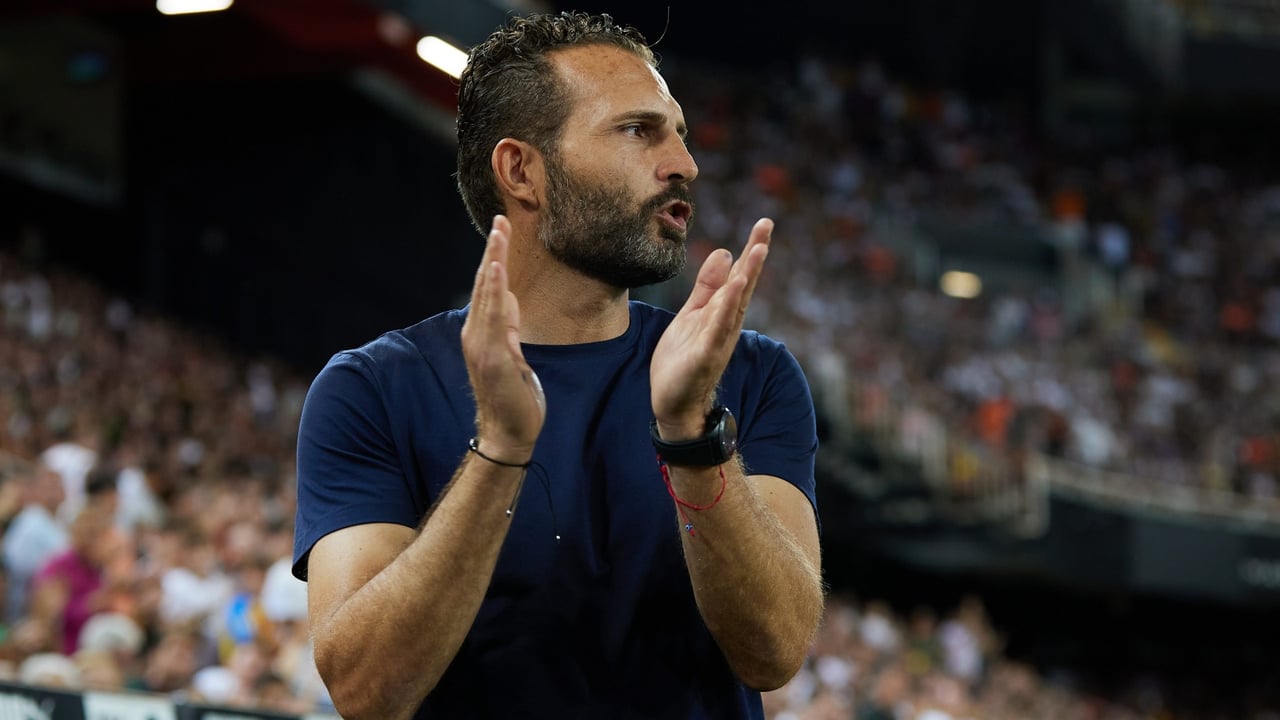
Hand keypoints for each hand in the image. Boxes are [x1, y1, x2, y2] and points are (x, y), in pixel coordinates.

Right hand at [461, 216, 545, 462]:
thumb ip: (508, 325)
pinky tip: (497, 271)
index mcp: (482, 332)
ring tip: (499, 235)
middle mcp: (476, 334)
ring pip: (487, 295)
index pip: (488, 287)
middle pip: (484, 284)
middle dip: (493, 251)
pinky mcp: (493, 357)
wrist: (508, 432)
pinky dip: (494, 292)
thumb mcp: (514, 352)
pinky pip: (493, 318)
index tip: (502, 229)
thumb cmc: (513, 395)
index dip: (494, 257)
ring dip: (493, 262)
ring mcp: (481, 345)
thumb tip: (507, 297)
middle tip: (501, 220)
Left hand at [651, 218, 771, 437]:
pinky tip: (734, 288)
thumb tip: (724, 252)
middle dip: (754, 256)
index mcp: (722, 312)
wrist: (673, 402)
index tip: (764, 224)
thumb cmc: (683, 360)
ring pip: (735, 304)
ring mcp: (718, 340)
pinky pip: (718, 328)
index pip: (739, 277)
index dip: (751, 250)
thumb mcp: (692, 314)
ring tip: (756, 250)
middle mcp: (726, 324)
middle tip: (766, 227)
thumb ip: (707, 287)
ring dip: (746, 277)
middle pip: (743, 285)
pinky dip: (727, 308)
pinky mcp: (705, 356)